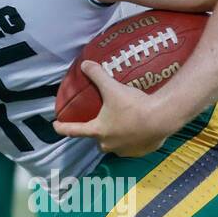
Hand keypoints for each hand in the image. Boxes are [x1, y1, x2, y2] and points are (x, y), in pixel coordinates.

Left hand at [52, 60, 174, 157]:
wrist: (162, 118)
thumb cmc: (133, 105)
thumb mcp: (112, 88)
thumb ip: (97, 75)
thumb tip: (85, 64)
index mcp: (98, 131)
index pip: (74, 131)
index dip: (63, 128)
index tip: (56, 126)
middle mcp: (109, 144)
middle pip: (97, 140)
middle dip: (97, 132)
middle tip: (102, 120)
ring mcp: (125, 151)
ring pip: (115, 144)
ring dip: (116, 136)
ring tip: (122, 123)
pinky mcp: (141, 152)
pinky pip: (133, 146)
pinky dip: (133, 139)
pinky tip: (138, 128)